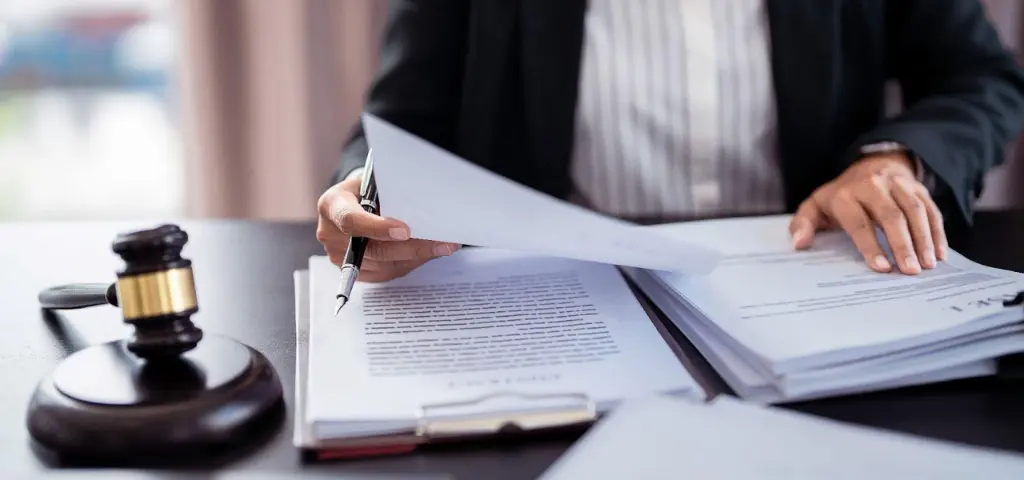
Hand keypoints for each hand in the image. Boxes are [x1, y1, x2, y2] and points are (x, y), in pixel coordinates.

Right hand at [316, 176, 459, 281]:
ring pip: (384, 264)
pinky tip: (428, 253)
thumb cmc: (367, 188)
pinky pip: (386, 272)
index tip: (405, 231)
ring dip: (417, 256)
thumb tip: (425, 212)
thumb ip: (390, 195)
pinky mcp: (354, 270)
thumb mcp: (374, 182)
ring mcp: (339, 256)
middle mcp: (330, 234)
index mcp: (332, 205)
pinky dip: (409, 262)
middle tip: (443, 243)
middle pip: (373, 249)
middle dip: (412, 247)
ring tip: (444, 247)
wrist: (354, 200)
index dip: (378, 228)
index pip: (351, 220)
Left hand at [789, 154, 946, 274]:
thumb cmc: (841, 196)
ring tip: (926, 266)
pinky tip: (939, 255)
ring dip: (923, 240)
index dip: (870, 245)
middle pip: (891, 216)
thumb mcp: (816, 206)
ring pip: (914, 211)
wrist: (871, 165)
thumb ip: (803, 224)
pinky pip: (931, 210)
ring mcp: (899, 185)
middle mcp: (874, 186)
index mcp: (846, 195)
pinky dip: (937, 232)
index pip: (859, 221)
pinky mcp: (918, 189)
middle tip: (910, 271)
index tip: (881, 267)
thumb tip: (799, 245)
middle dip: (902, 245)